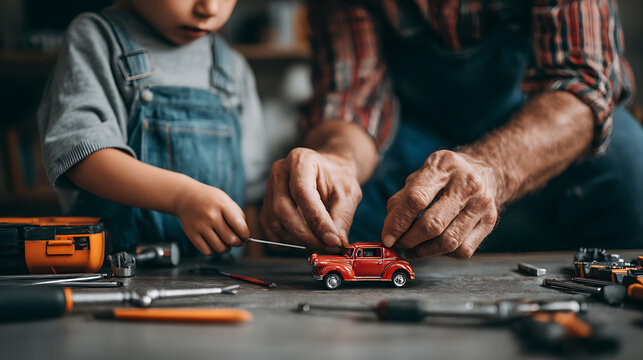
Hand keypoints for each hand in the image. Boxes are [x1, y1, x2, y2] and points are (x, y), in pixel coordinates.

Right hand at [174, 180, 249, 254]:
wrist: (185, 197)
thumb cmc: (209, 199)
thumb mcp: (226, 200)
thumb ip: (238, 215)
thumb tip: (245, 234)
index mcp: (222, 205)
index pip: (240, 227)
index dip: (246, 235)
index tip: (246, 236)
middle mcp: (211, 216)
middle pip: (231, 240)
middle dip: (238, 243)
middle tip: (238, 241)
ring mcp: (200, 226)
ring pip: (220, 248)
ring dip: (226, 248)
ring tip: (226, 243)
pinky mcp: (192, 234)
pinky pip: (207, 251)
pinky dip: (213, 251)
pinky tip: (214, 243)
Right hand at [260, 147, 361, 248]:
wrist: (328, 173)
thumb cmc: (338, 179)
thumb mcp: (349, 193)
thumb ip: (343, 217)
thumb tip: (336, 243)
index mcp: (300, 160)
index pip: (302, 193)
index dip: (317, 221)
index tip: (332, 240)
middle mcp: (279, 172)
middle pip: (283, 210)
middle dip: (306, 235)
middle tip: (328, 246)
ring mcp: (269, 189)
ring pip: (275, 224)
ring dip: (298, 241)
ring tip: (320, 243)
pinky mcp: (266, 207)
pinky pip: (270, 232)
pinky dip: (288, 242)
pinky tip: (306, 239)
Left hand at [382, 150, 499, 258]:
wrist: (485, 171)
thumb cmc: (445, 176)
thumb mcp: (421, 175)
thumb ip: (401, 199)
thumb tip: (389, 230)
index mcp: (444, 166)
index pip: (416, 199)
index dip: (397, 223)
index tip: (387, 237)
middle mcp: (467, 184)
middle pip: (433, 224)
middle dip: (409, 240)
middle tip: (399, 243)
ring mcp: (482, 204)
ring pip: (448, 242)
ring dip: (424, 251)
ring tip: (412, 248)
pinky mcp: (490, 222)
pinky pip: (462, 250)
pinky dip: (442, 254)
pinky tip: (433, 246)